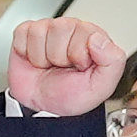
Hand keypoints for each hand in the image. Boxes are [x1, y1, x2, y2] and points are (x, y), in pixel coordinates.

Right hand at [0, 15, 121, 117]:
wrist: (43, 107)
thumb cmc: (70, 95)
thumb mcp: (101, 87)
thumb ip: (113, 62)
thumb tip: (99, 39)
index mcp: (92, 37)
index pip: (85, 32)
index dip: (79, 55)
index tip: (80, 67)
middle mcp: (71, 29)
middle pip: (60, 28)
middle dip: (59, 57)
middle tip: (62, 68)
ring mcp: (48, 29)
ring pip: (40, 32)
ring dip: (42, 57)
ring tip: (49, 66)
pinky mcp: (27, 33)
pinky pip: (23, 33)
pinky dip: (26, 52)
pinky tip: (35, 60)